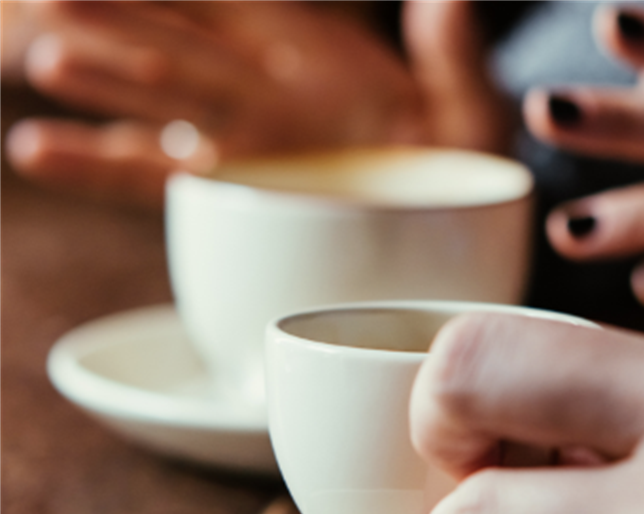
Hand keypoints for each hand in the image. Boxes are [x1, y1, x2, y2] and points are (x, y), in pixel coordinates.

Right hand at [6, 0, 510, 205]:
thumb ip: (452, 58)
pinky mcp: (225, 188)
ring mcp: (237, 138)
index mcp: (315, 49)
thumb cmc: (460, 158)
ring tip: (46, 61)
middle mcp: (263, 86)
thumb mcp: (468, 110)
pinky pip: (151, 174)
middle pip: (181, 44)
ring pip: (154, 102)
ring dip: (102, 82)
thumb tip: (449, 0)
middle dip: (125, 20)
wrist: (452, 229)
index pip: (235, 2)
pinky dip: (97, 162)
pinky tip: (38, 152)